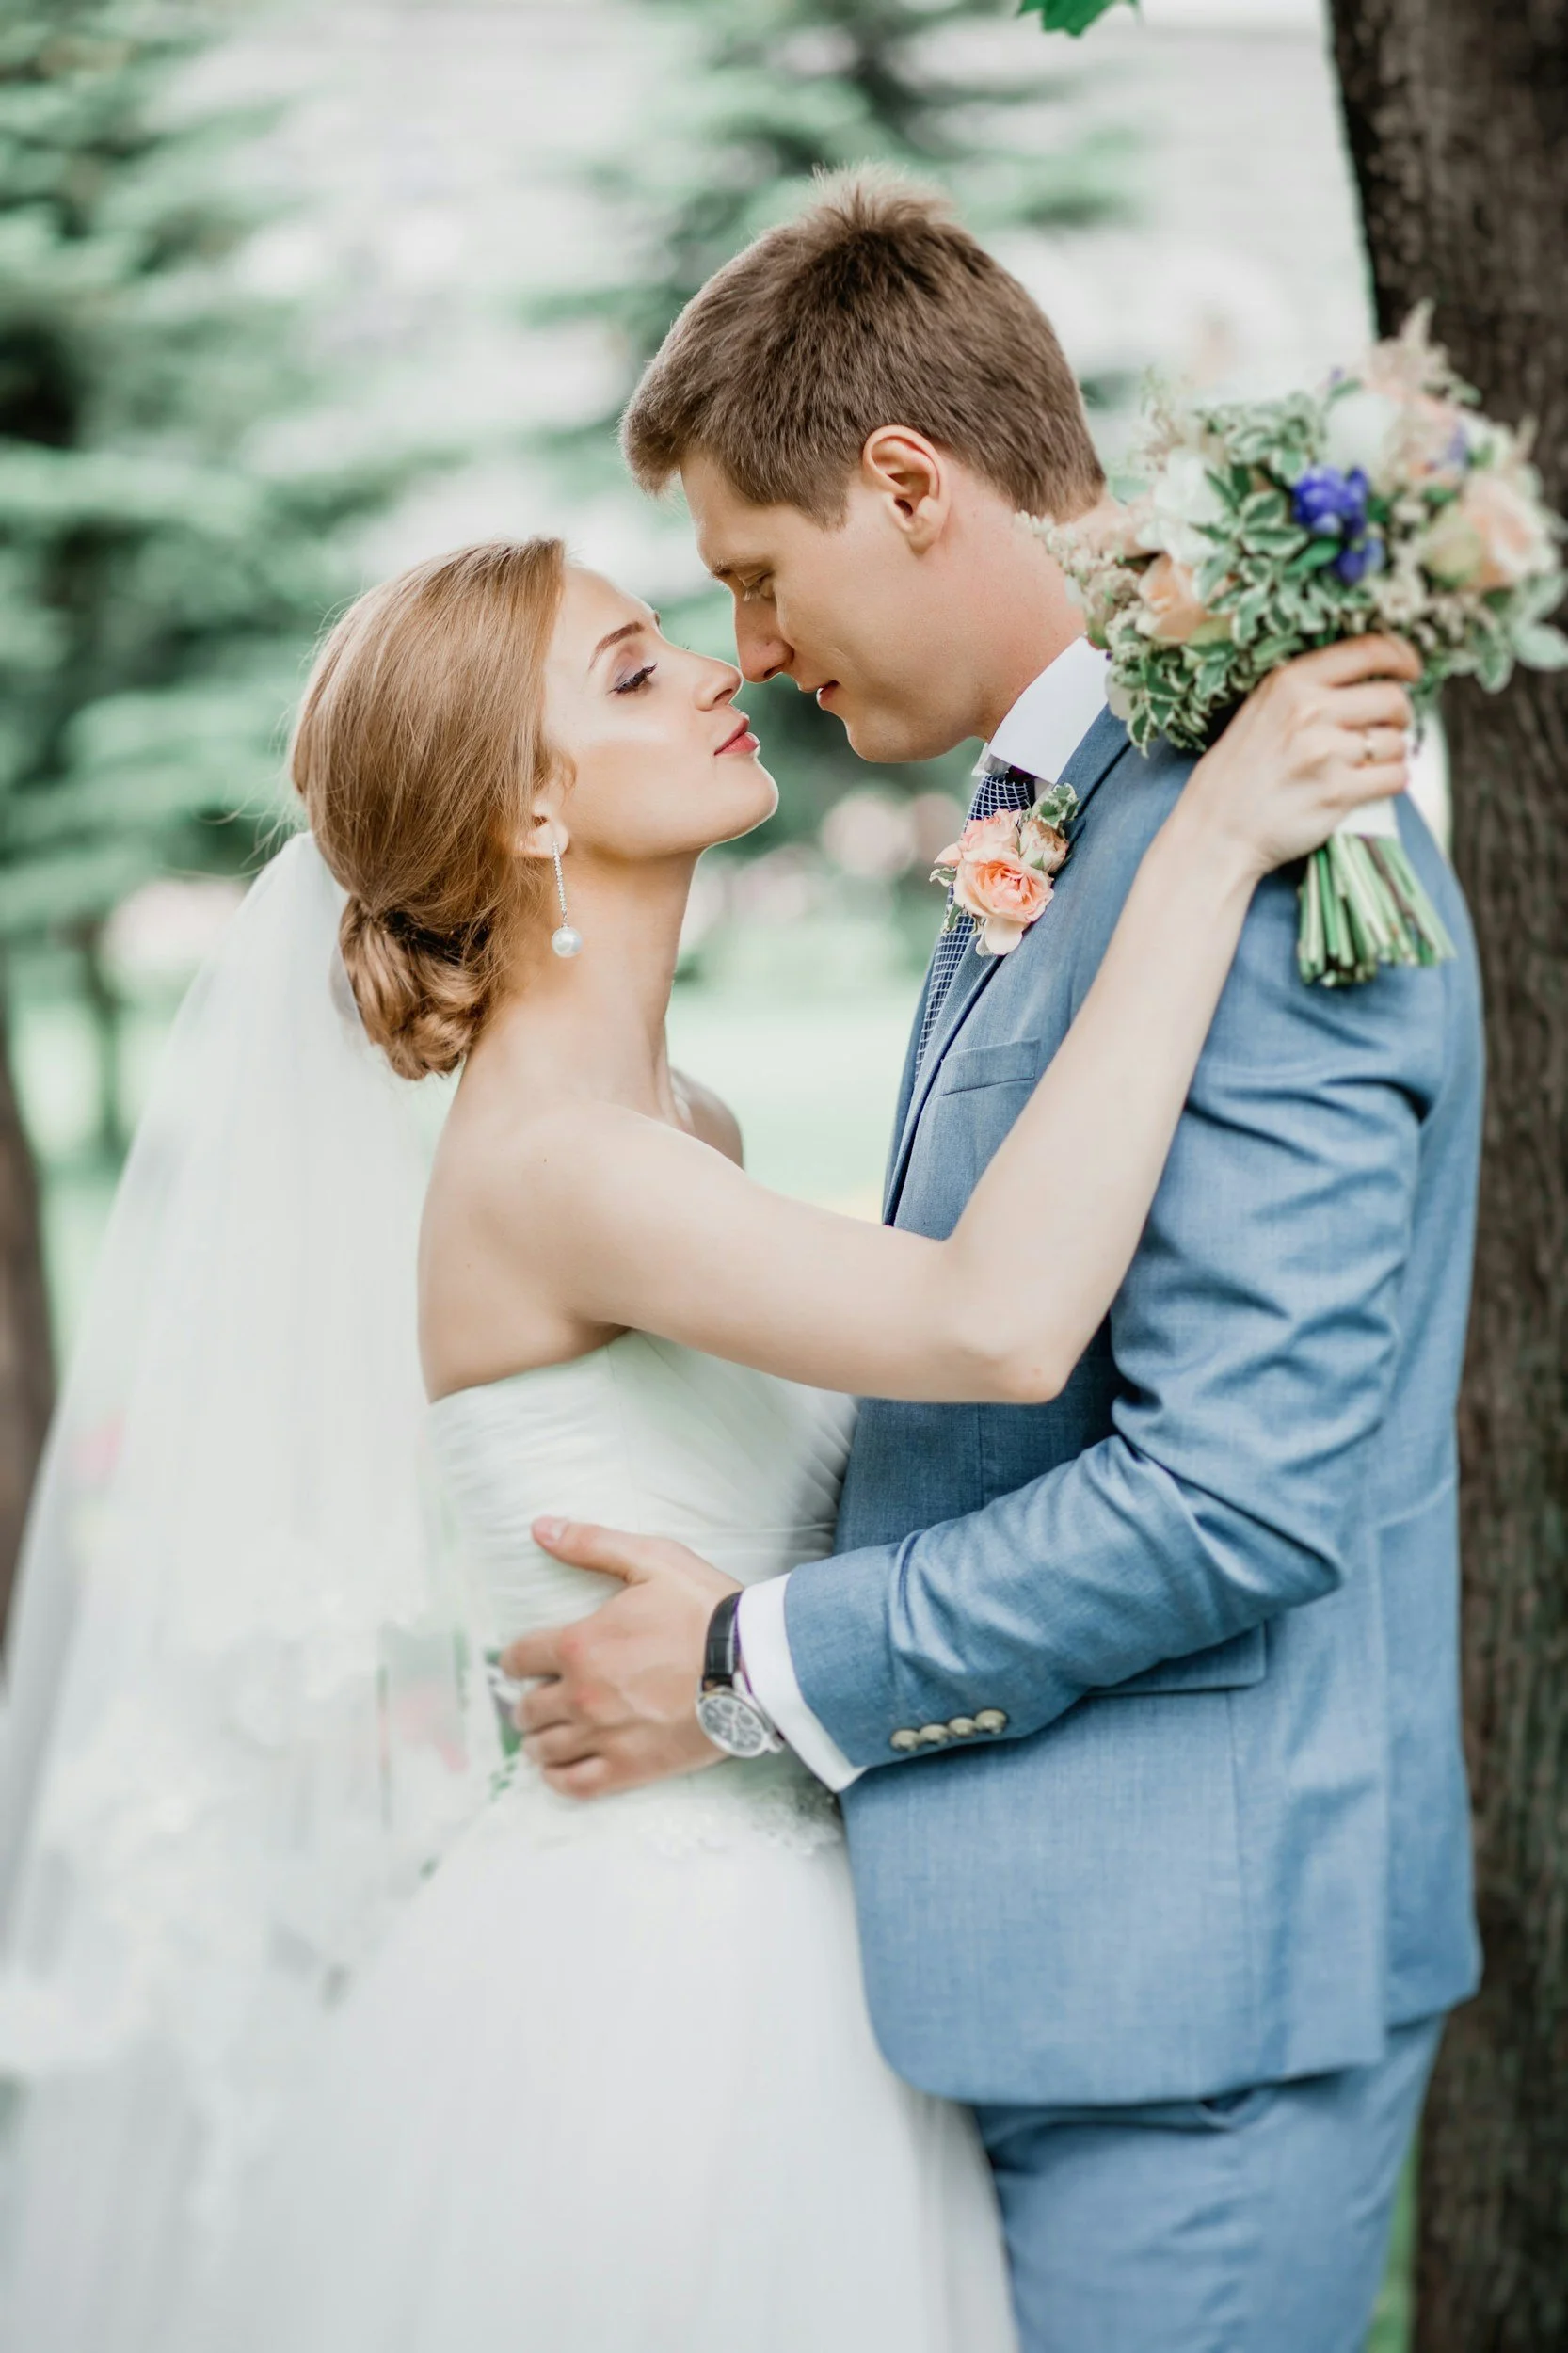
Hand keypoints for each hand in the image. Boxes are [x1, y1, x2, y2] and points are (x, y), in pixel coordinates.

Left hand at [498, 1519, 739, 1798]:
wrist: (754, 1663)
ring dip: (538, 1741)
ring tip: (545, 1736)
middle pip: (527, 1709)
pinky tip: (558, 1770)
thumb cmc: (705, 1608)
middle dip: (527, 1702)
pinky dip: (557, 1779)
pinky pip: (574, 1784)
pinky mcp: (630, 1768)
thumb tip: (540, 1527)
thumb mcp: (651, 1559)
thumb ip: (591, 1544)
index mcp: (580, 1644)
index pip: (519, 1659)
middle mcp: (581, 1694)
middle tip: (538, 1699)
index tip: (522, 1663)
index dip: (515, 1660)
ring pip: (544, 1749)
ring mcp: (604, 1735)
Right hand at [1181, 635, 1419, 880]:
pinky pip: (1395, 777)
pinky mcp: (1338, 793)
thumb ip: (1307, 688)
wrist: (1216, 831)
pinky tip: (1373, 784)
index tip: (1411, 671)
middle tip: (1388, 728)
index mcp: (1291, 683)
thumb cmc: (1238, 773)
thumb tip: (1370, 677)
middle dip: (1400, 715)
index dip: (1403, 657)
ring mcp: (1325, 753)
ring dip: (1393, 753)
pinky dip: (1393, 781)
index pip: (1369, 650)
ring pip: (1397, 741)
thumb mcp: (1260, 710)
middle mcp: (1310, 711)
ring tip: (1369, 763)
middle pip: (1393, 699)